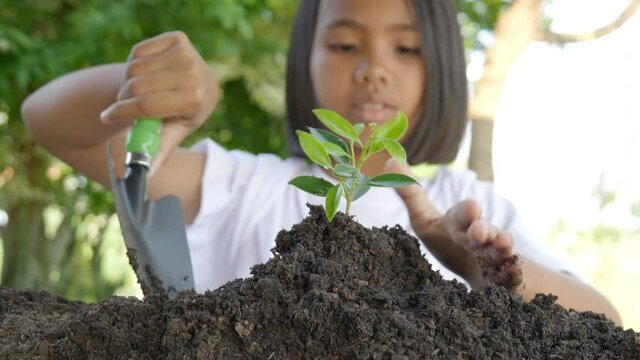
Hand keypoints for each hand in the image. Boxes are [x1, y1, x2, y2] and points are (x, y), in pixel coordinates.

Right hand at [99, 31, 218, 174]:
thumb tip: (139, 181)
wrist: (203, 84)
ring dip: (128, 82)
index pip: (146, 105)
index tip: (106, 117)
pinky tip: (146, 74)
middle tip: (121, 107)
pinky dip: (134, 64)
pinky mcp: (178, 39)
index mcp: (195, 100)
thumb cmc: (183, 113)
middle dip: (122, 100)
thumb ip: (156, 154)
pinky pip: (138, 51)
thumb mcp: (174, 134)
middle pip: (137, 87)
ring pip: (134, 68)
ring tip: (137, 92)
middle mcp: (194, 74)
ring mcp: (187, 54)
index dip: (121, 113)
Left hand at [384, 159, 523, 290]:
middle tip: (478, 230)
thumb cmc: (450, 242)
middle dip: (481, 229)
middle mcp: (481, 238)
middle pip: (483, 231)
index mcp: (460, 224)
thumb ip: (411, 195)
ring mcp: (496, 258)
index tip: (472, 208)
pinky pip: (512, 278)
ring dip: (500, 248)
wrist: (481, 272)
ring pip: (500, 252)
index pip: (461, 215)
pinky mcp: (506, 279)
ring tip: (501, 245)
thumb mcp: (427, 221)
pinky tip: (513, 274)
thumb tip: (389, 161)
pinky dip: (513, 276)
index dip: (466, 212)